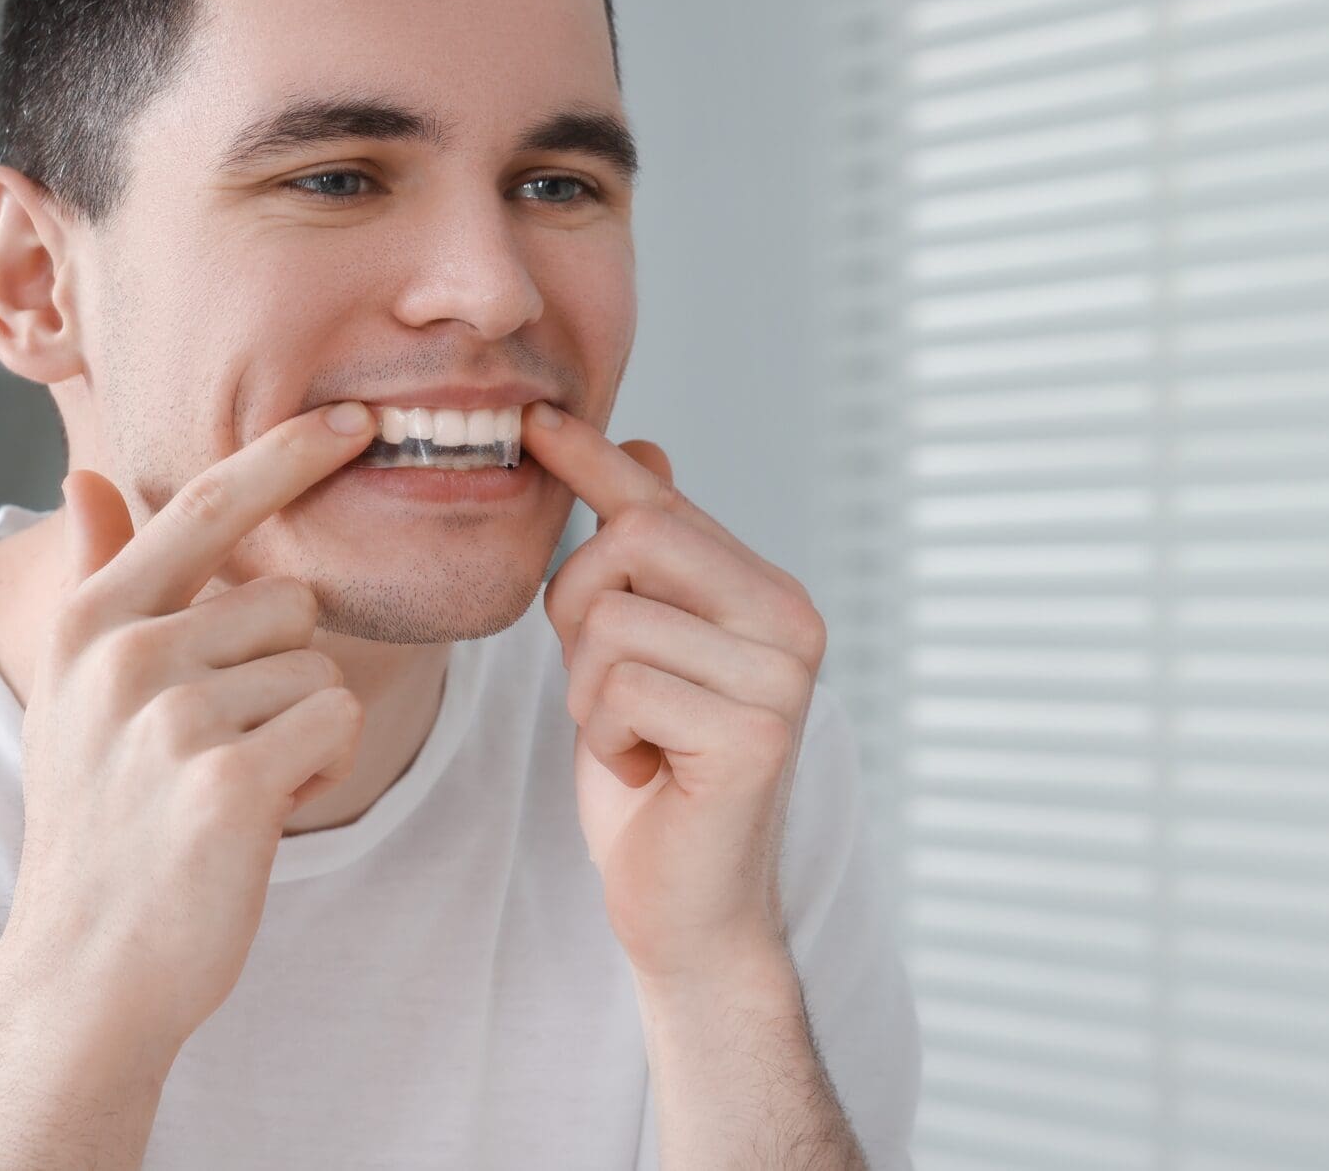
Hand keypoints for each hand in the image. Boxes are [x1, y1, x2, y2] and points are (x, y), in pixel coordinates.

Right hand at [0, 401, 376, 1061]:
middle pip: (292, 602)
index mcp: (93, 622)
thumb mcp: (72, 693)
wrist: (88, 966)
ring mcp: (173, 716)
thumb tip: (85, 474)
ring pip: (322, 666)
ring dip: (304, 730)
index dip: (288, 453)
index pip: (206, 505)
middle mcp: (126, 655)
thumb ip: (95, 577)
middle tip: (218, 750)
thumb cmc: (102, 820)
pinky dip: (321, 768)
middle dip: (285, 673)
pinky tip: (257, 816)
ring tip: (230, 788)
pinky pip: (337, 720)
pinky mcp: (228, 778)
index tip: (357, 415)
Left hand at [525, 406, 828, 987]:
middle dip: (577, 608)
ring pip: (615, 623)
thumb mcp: (634, 656)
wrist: (688, 910)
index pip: (662, 506)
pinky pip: (621, 690)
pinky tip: (649, 774)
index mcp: (768, 595)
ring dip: (589, 694)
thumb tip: (648, 449)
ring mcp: (782, 677)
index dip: (594, 461)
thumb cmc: (655, 779)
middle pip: (634, 541)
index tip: (535, 419)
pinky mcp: (755, 734)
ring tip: (634, 741)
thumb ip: (641, 568)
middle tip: (600, 686)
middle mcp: (793, 622)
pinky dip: (606, 739)